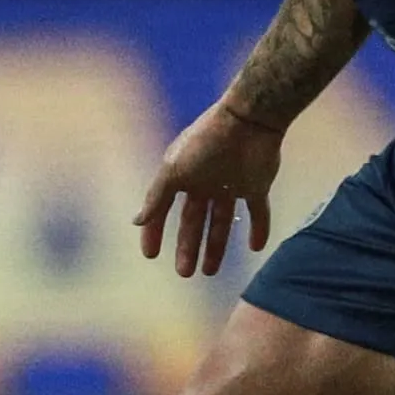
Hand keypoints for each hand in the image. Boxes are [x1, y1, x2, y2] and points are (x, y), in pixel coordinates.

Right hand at [138, 101, 286, 279]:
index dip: (155, 231)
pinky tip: (255, 248)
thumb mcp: (174, 170)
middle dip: (188, 247)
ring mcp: (231, 185)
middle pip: (193, 222)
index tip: (151, 255)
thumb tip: (136, 221)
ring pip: (221, 222)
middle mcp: (204, 183)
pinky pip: (257, 213)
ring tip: (210, 271)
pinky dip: (258, 230)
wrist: (248, 121)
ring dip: (216, 246)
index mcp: (182, 177)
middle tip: (185, 273)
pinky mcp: (256, 186)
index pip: (164, 210)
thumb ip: (156, 196)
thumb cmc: (205, 142)